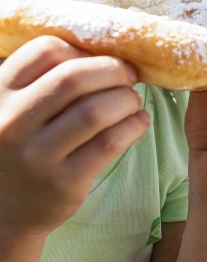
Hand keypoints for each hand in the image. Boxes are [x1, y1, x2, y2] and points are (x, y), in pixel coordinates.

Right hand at [0, 36, 149, 236]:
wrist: (4, 212)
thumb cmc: (21, 147)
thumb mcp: (15, 108)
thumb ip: (43, 80)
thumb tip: (104, 49)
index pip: (45, 50)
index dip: (81, 48)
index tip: (99, 58)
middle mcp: (12, 122)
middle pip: (75, 77)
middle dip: (112, 71)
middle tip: (128, 76)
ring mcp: (37, 155)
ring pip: (96, 110)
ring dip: (126, 99)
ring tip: (133, 100)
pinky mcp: (63, 182)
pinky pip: (109, 143)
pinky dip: (133, 126)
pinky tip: (138, 122)